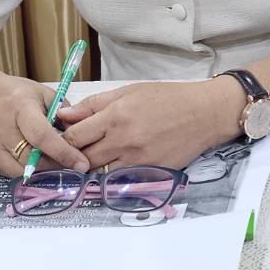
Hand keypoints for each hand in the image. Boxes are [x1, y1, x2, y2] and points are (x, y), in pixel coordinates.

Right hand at [0, 75, 88, 177]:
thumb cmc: (18, 96)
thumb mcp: (43, 94)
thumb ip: (63, 113)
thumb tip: (80, 134)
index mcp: (19, 107)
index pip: (41, 135)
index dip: (63, 152)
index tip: (82, 163)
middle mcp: (0, 127)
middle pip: (30, 158)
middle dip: (56, 166)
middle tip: (73, 167)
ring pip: (19, 171)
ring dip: (41, 172)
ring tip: (56, 165)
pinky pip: (8, 173)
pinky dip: (25, 172)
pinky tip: (34, 162)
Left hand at [57, 80, 243, 170]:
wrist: (205, 113)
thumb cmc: (168, 98)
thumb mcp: (129, 91)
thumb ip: (94, 104)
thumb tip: (64, 115)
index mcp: (116, 115)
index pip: (73, 136)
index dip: (64, 139)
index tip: (66, 139)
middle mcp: (123, 139)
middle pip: (83, 158)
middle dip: (76, 155)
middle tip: (78, 151)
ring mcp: (137, 159)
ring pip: (99, 172)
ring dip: (94, 166)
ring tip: (98, 157)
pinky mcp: (149, 171)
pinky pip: (120, 178)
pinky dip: (113, 172)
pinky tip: (117, 163)